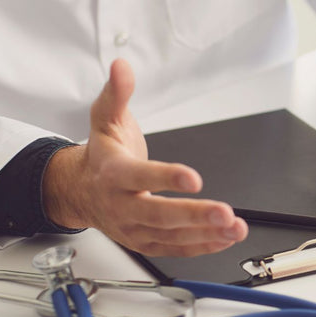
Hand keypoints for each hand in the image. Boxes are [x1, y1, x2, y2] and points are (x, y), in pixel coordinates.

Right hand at [42, 59, 247, 255]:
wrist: (80, 190)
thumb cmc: (102, 154)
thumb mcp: (105, 119)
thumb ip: (117, 94)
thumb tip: (122, 67)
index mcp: (113, 173)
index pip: (140, 177)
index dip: (166, 178)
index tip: (194, 178)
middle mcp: (121, 204)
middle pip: (157, 215)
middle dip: (193, 215)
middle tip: (224, 212)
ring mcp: (132, 227)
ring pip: (170, 236)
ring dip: (206, 233)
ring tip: (235, 227)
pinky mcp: (144, 241)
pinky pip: (174, 248)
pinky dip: (202, 246)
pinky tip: (225, 238)